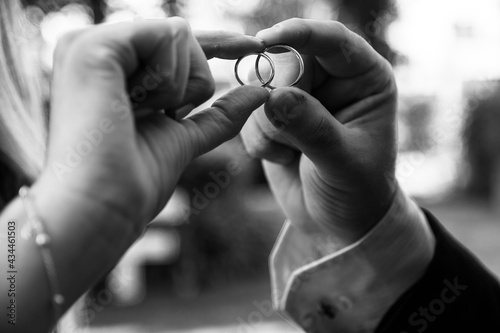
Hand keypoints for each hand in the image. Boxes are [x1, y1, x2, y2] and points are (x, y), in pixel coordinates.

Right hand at [35, 18, 268, 230]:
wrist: (103, 208)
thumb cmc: (135, 181)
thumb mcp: (185, 138)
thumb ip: (220, 113)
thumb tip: (261, 92)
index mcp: (109, 68)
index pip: (171, 44)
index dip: (217, 42)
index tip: (255, 48)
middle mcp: (94, 48)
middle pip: (181, 36)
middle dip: (194, 82)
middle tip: (165, 118)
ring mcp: (89, 43)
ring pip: (178, 34)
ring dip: (179, 88)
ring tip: (139, 119)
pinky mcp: (95, 46)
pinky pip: (166, 38)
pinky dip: (169, 81)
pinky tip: (136, 109)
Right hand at [241, 18, 396, 246]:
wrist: (340, 221)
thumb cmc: (358, 190)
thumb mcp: (343, 162)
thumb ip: (313, 128)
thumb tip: (275, 97)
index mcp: (363, 78)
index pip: (332, 40)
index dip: (300, 34)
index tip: (266, 40)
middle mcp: (330, 81)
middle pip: (286, 61)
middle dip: (280, 101)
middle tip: (295, 140)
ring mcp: (299, 98)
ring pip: (261, 90)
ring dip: (270, 129)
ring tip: (296, 155)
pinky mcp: (274, 118)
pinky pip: (249, 116)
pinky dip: (260, 143)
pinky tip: (285, 159)